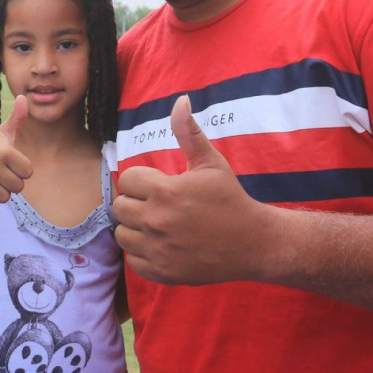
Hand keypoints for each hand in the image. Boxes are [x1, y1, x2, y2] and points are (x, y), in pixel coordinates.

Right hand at [0, 96, 32, 208]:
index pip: (28, 172)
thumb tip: (24, 97)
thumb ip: (17, 118)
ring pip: (5, 198)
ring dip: (1, 191)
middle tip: (2, 172)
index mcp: (4, 150)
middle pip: (18, 187)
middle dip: (12, 181)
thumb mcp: (5, 133)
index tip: (11, 161)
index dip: (22, 169)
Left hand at [114, 95, 277, 285]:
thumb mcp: (211, 163)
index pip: (127, 180)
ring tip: (155, 224)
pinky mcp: (162, 272)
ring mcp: (158, 249)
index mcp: (166, 191)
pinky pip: (133, 260)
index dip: (141, 181)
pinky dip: (142, 254)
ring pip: (122, 234)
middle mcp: (157, 221)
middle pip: (120, 207)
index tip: (158, 186)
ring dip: (134, 228)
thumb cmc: (230, 199)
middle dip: (135, 203)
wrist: (253, 243)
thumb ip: (189, 132)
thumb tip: (180, 100)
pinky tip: (160, 245)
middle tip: (156, 205)